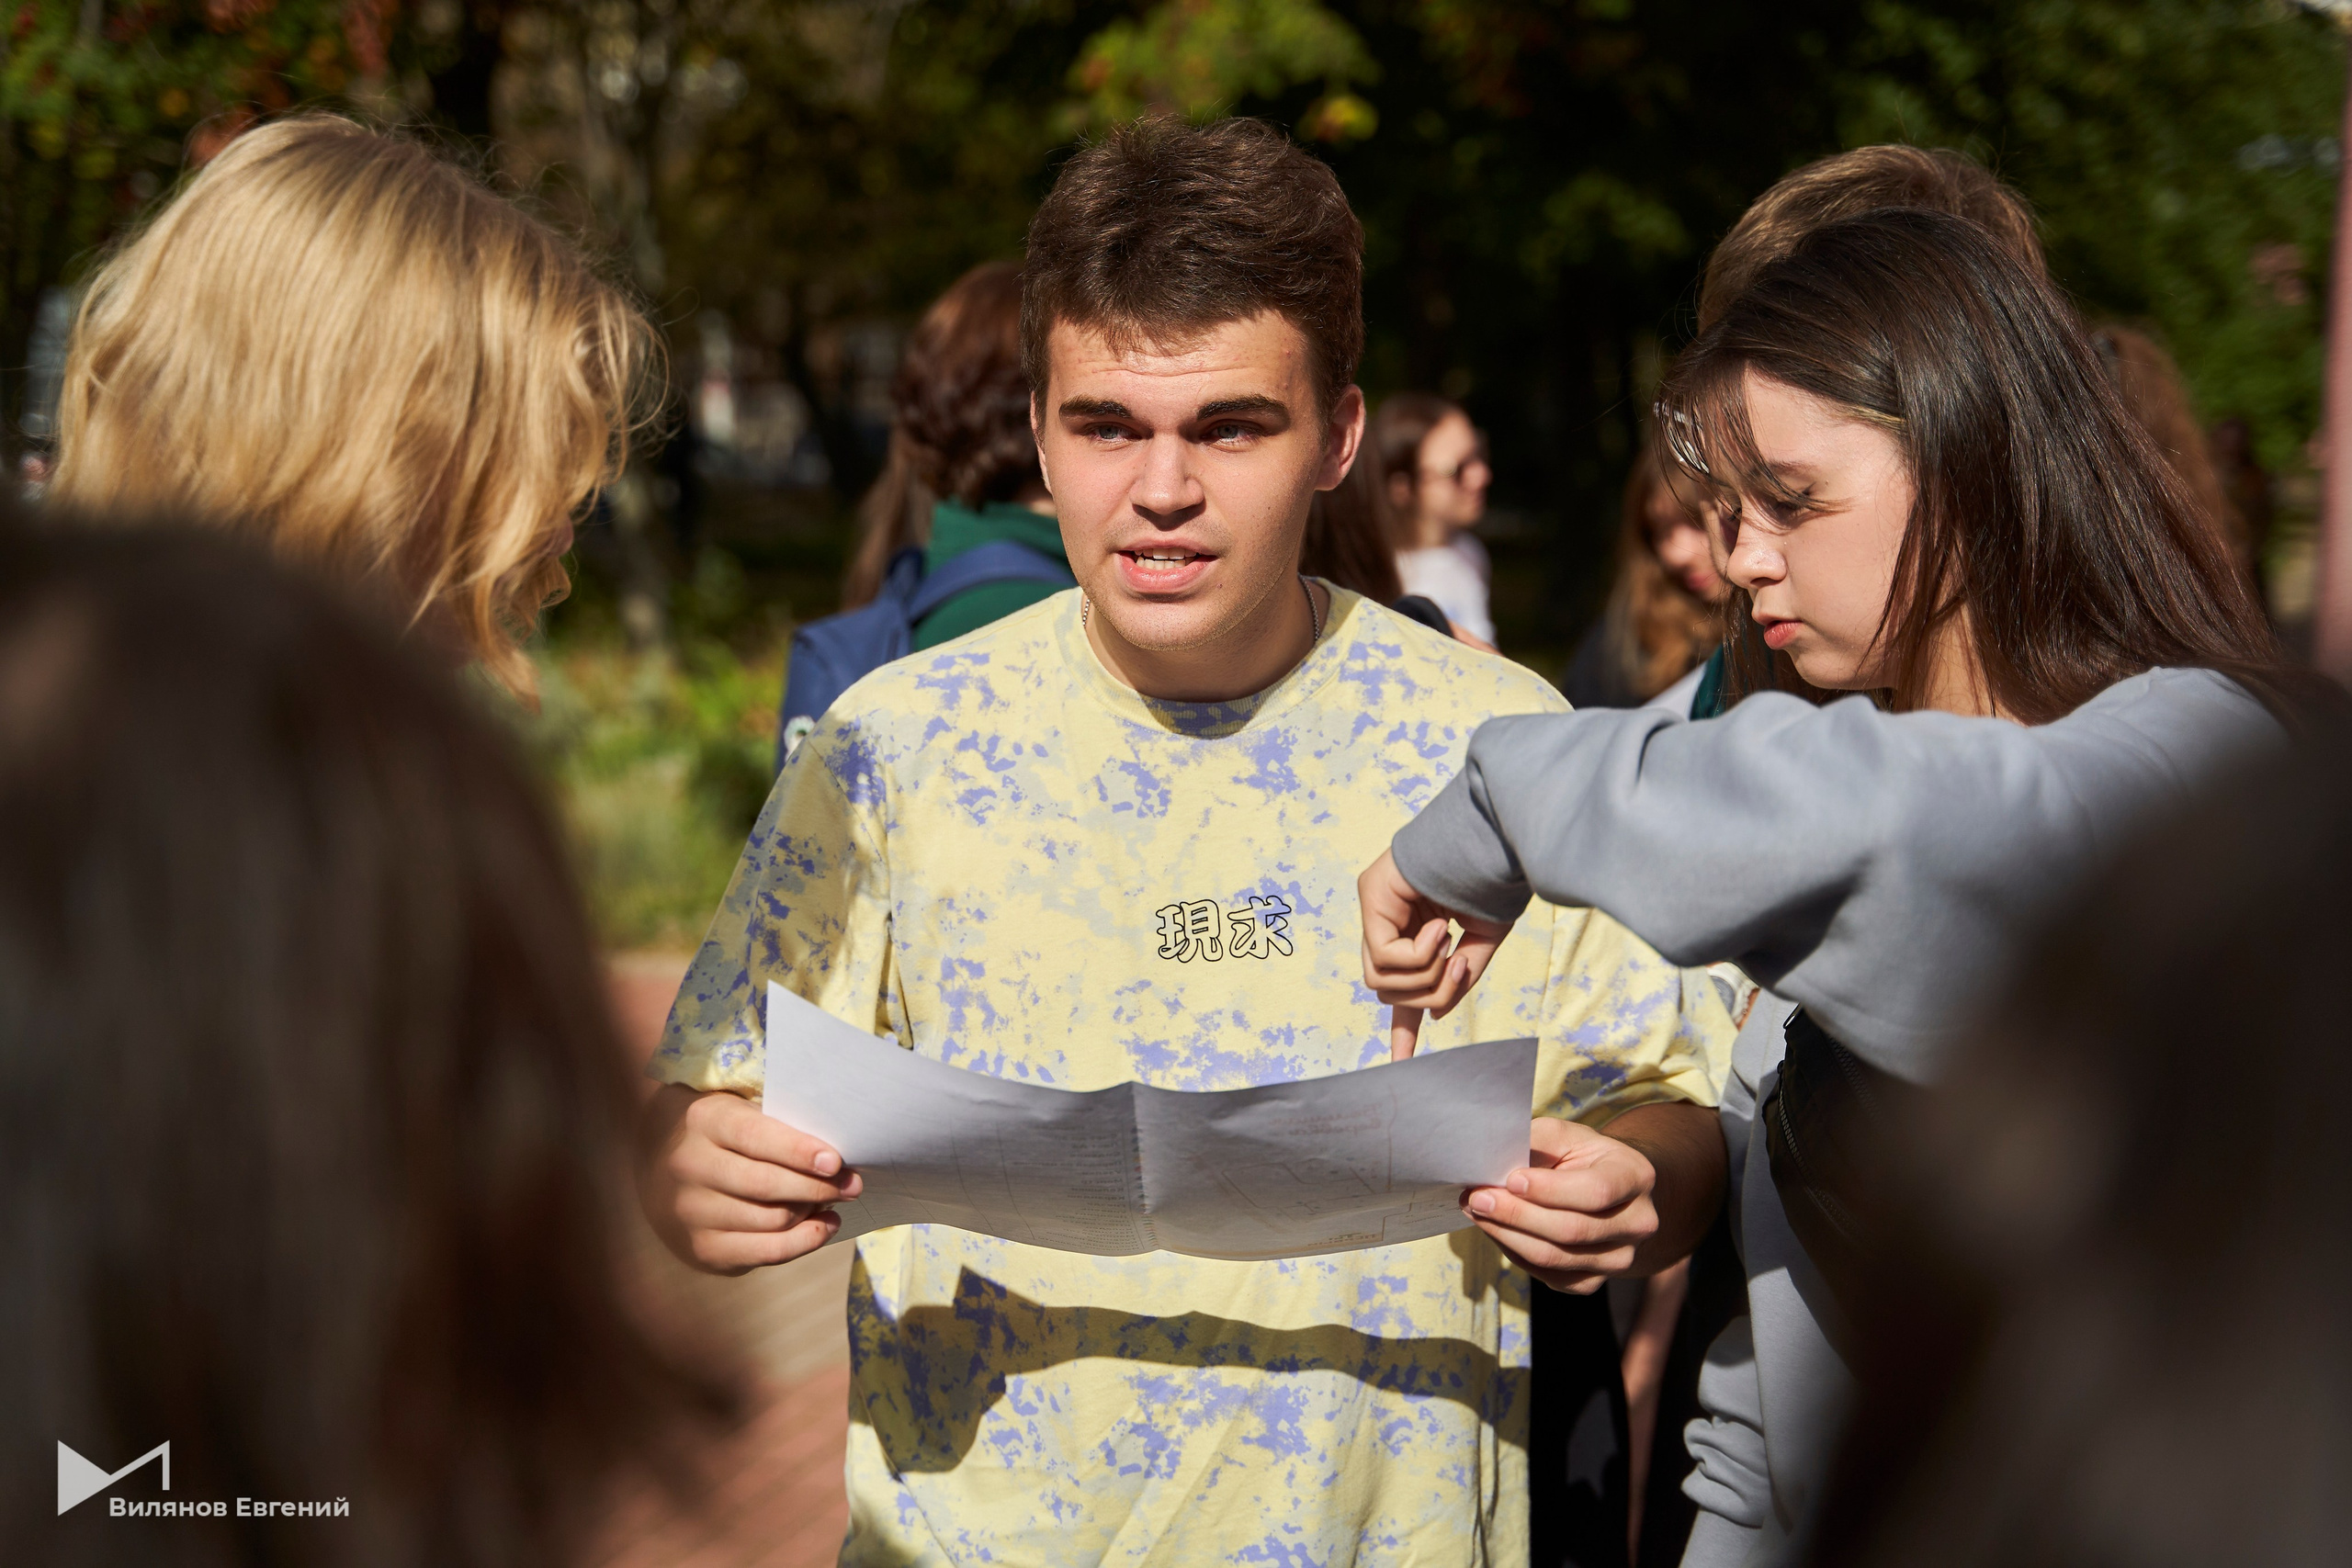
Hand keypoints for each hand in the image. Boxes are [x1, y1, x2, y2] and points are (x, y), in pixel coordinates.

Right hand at [639, 1083, 860, 1274]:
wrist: (659, 1160)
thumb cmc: (722, 1130)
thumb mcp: (739, 1109)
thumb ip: (779, 1125)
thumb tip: (838, 1160)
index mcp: (703, 1121)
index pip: (756, 1138)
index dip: (799, 1152)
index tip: (835, 1161)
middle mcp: (689, 1167)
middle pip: (766, 1185)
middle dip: (817, 1188)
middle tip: (853, 1185)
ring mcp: (690, 1212)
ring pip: (769, 1221)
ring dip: (812, 1213)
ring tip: (836, 1201)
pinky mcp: (699, 1248)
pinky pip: (762, 1253)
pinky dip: (801, 1242)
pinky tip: (823, 1226)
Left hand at [1359, 848, 1510, 1058]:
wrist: (1494, 841)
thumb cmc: (1492, 883)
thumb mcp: (1483, 943)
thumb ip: (1458, 979)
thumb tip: (1436, 1017)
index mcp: (1417, 937)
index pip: (1401, 989)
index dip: (1402, 1028)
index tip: (1401, 1061)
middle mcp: (1391, 924)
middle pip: (1389, 992)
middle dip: (1429, 994)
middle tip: (1461, 966)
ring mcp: (1376, 909)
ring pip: (1381, 981)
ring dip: (1425, 976)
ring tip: (1451, 945)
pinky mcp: (1370, 895)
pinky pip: (1383, 957)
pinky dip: (1418, 955)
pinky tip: (1439, 927)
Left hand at [1462, 1117, 1659, 1293]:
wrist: (1608, 1191)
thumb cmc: (1582, 1157)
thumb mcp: (1566, 1135)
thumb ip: (1538, 1142)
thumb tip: (1495, 1157)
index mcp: (1635, 1177)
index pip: (1596, 1191)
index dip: (1550, 1190)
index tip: (1511, 1179)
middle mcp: (1637, 1223)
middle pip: (1571, 1230)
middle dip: (1517, 1215)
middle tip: (1477, 1197)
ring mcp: (1619, 1259)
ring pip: (1555, 1258)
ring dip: (1507, 1235)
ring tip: (1476, 1211)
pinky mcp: (1592, 1282)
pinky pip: (1547, 1275)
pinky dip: (1514, 1252)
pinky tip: (1495, 1229)